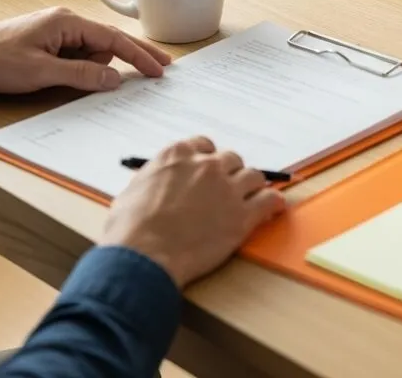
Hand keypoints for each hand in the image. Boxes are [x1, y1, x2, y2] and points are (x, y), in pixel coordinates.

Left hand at [0, 7, 171, 94]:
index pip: (113, 40)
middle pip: (108, 42)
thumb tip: (114, 80)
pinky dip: (82, 69)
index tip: (159, 69)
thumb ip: (81, 75)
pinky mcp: (47, 44)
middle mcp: (65, 23)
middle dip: (132, 57)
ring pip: (91, 52)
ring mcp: (56, 33)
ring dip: (94, 69)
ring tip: (74, 83)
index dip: (139, 56)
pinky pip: (76, 56)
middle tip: (160, 69)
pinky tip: (75, 81)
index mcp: (67, 22)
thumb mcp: (42, 72)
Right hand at [102, 137, 285, 287]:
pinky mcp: (243, 215)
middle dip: (229, 173)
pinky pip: (270, 200)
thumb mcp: (132, 191)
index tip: (206, 171)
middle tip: (225, 190)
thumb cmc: (129, 229)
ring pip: (254, 176)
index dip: (206, 159)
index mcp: (177, 155)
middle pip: (231, 159)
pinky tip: (272, 209)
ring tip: (249, 199)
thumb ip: (153, 180)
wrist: (143, 255)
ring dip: (252, 186)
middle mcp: (206, 166)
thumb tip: (156, 185)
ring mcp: (228, 188)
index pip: (203, 145)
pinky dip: (273, 203)